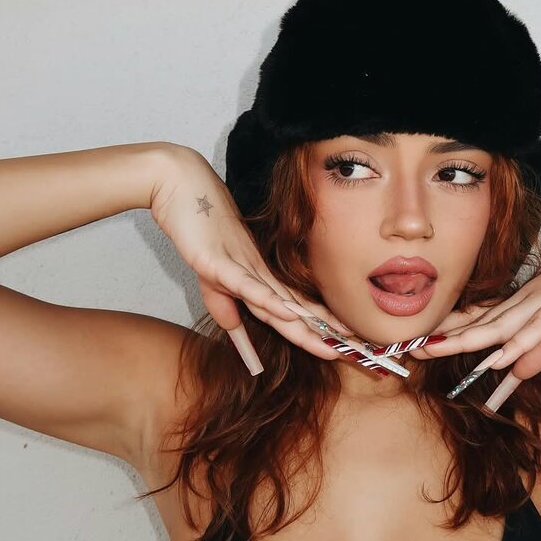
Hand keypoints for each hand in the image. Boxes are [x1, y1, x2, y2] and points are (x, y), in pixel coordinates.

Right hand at [149, 146, 354, 369]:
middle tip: (359, 352)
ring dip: (308, 324)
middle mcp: (258, 275)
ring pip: (280, 303)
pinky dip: (268, 301)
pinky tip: (289, 313)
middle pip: (297, 313)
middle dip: (326, 335)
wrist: (181, 188)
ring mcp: (241, 268)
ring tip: (337, 340)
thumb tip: (236, 330)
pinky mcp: (218, 264)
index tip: (349, 346)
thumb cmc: (199, 228)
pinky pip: (247, 286)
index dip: (321, 330)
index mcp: (260, 279)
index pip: (297, 310)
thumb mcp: (213, 277)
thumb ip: (225, 304)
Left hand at [414, 220, 540, 386]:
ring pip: (499, 324)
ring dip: (468, 340)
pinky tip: (498, 356)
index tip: (420, 343)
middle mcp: (525, 300)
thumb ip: (539, 348)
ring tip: (437, 352)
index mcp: (521, 303)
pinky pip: (538, 327)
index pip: (479, 320)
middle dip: (444, 337)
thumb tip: (514, 372)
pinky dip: (518, 343)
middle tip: (411, 349)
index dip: (449, 332)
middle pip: (478, 322)